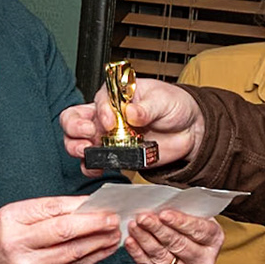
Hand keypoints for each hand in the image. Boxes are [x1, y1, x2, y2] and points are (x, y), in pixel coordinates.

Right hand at [0, 197, 123, 263]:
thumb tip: (82, 207)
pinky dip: (91, 259)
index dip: (81, 205)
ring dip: (98, 242)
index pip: (53, 209)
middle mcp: (19, 243)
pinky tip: (102, 251)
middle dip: (95, 224)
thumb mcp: (12, 217)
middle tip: (113, 219)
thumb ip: (44, 212)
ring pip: (73, 252)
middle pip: (65, 231)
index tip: (100, 203)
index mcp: (12, 219)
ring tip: (114, 234)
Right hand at [58, 78, 206, 167]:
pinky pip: (93, 163)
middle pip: (74, 118)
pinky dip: (90, 167)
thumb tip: (131, 112)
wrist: (189, 131)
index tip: (112, 121)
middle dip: (75, 127)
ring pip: (77, 141)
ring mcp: (107, 137)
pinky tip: (96, 168)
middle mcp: (106, 115)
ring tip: (87, 152)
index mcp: (116, 96)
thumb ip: (147, 107)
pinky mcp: (114, 155)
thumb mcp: (164, 100)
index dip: (102, 111)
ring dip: (76, 147)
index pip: (98, 100)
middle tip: (88, 135)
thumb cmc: (173, 106)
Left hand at [124, 210, 222, 263]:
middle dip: (158, 230)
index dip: (180, 222)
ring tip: (134, 226)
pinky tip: (131, 242)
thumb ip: (180, 207)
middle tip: (143, 218)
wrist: (182, 241)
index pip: (198, 230)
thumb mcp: (191, 210)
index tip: (163, 214)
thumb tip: (158, 203)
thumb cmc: (186, 221)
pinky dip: (138, 255)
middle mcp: (204, 261)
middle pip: (179, 245)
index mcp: (214, 239)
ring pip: (163, 258)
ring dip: (145, 241)